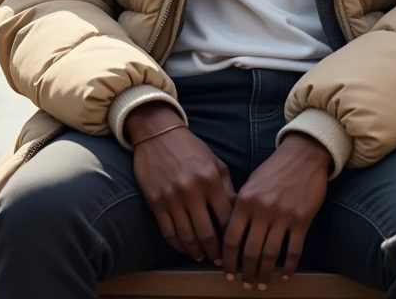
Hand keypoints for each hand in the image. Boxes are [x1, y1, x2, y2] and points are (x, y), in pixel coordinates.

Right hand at [127, 102, 235, 264]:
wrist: (158, 135)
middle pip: (207, 233)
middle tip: (220, 260)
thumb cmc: (191, 149)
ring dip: (197, 252)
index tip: (236, 247)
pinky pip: (168, 233)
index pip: (226, 218)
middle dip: (215, 251)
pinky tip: (185, 248)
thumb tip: (239, 215)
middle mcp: (192, 191)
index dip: (232, 237)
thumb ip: (227, 188)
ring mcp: (172, 199)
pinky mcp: (156, 203)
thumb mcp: (215, 163)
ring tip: (203, 256)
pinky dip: (178, 245)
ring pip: (187, 237)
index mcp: (211, 180)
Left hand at [223, 132, 330, 289]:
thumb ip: (241, 206)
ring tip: (262, 284)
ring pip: (271, 254)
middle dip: (246, 272)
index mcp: (246, 200)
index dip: (229, 260)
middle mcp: (262, 210)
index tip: (228, 273)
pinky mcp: (302, 219)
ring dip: (265, 273)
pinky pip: (294, 250)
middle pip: (250, 251)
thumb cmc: (274, 169)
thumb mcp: (251, 183)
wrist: (303, 154)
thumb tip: (231, 235)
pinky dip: (289, 266)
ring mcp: (283, 216)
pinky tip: (285, 275)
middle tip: (246, 284)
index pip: (232, 238)